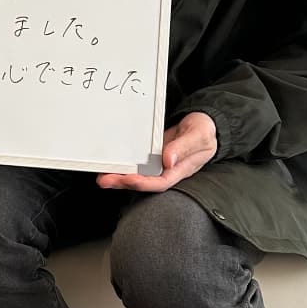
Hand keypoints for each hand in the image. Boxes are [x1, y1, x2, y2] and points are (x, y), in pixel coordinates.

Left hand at [97, 113, 217, 192]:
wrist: (204, 124)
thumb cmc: (204, 131)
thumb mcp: (199, 135)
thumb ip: (184, 147)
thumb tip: (168, 160)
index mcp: (181, 169)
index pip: (160, 182)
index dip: (143, 183)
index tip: (128, 179)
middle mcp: (168, 170)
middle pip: (144, 182)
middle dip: (123, 183)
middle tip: (104, 180)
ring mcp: (159, 164)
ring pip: (137, 174)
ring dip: (119, 176)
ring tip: (102, 176)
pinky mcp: (152, 156)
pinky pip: (136, 163)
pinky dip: (123, 164)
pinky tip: (110, 164)